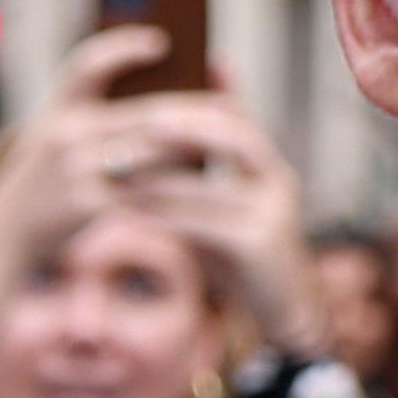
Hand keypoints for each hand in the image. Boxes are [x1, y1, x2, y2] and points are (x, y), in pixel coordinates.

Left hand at [109, 91, 308, 361]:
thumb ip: (195, 177)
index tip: (161, 86)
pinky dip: (166, 215)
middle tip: (138, 123)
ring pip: (210, 183)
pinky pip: (204, 222)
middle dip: (185, 127)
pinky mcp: (259, 244)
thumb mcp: (219, 210)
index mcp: (267, 166)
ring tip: (118, 169)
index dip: (206, 94)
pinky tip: (134, 211)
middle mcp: (277, 180)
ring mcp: (273, 212)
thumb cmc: (238, 258)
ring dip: (161, 176)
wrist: (280, 311)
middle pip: (234, 136)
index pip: (238, 116)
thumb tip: (153, 141)